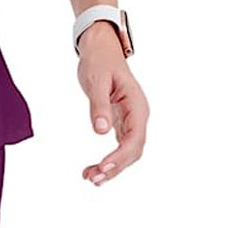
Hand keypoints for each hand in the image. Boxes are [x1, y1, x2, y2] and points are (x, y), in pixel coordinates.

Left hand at [76, 20, 148, 185]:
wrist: (100, 49)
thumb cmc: (100, 60)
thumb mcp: (96, 80)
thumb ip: (99, 105)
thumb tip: (100, 131)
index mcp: (136, 105)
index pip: (134, 139)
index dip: (120, 157)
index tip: (103, 167)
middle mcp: (137, 115)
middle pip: (132, 150)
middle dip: (115, 167)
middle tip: (94, 179)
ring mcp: (130, 120)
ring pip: (126, 151)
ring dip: (111, 168)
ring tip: (90, 178)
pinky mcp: (121, 122)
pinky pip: (118, 146)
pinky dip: (108, 159)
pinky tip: (93, 169)